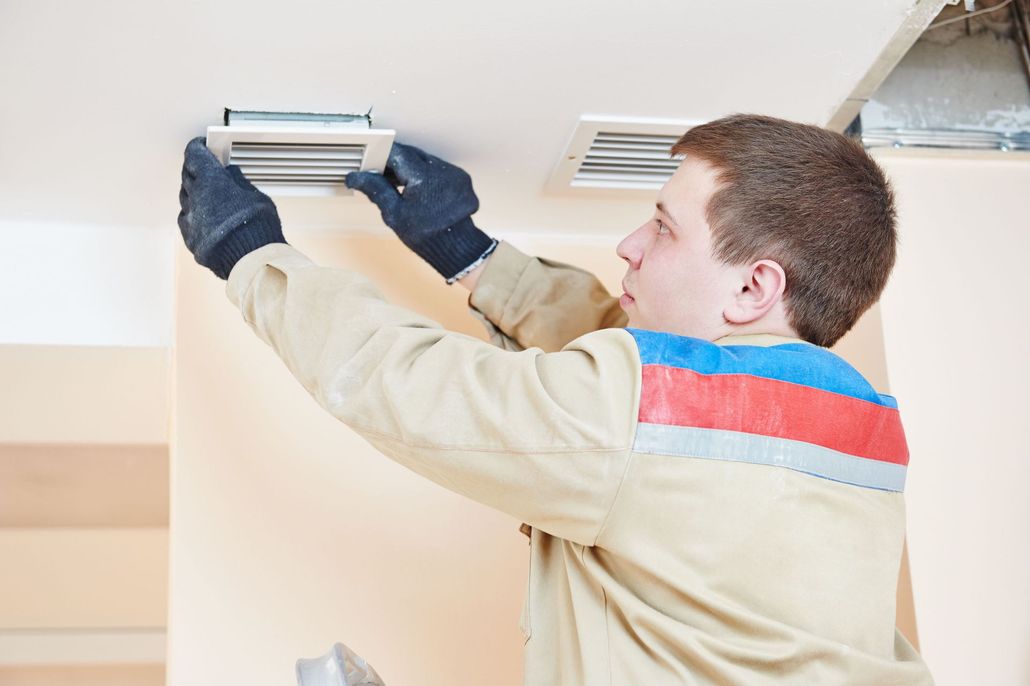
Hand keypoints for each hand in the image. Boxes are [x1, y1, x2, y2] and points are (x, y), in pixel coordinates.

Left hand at [177, 137, 286, 279]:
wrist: (253, 261)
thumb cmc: (259, 228)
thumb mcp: (257, 197)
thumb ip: (240, 184)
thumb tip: (232, 175)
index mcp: (211, 182)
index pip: (195, 156)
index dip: (197, 148)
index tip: (201, 145)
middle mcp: (196, 198)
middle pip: (187, 177)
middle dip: (195, 170)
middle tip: (204, 168)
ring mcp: (191, 221)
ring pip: (186, 200)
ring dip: (194, 194)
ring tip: (207, 195)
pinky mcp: (192, 240)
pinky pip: (187, 222)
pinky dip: (194, 216)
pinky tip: (205, 218)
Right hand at [346, 142, 495, 282]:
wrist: (456, 248)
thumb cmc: (426, 235)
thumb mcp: (394, 214)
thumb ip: (375, 189)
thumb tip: (356, 177)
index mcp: (423, 177)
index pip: (397, 153)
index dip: (382, 155)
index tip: (372, 162)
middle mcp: (442, 170)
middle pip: (412, 155)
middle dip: (395, 161)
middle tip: (382, 174)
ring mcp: (454, 174)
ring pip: (426, 160)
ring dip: (411, 168)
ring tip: (399, 183)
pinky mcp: (461, 179)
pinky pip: (439, 169)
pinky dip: (426, 174)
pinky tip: (419, 188)